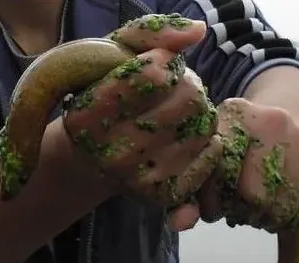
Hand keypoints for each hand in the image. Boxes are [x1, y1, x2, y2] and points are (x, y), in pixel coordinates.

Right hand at [63, 15, 220, 208]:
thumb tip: (198, 32)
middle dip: (188, 84)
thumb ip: (148, 34)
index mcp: (88, 116)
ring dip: (198, 111)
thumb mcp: (110, 57)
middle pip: (189, 97)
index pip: (154, 75)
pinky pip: (210, 155)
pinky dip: (206, 140)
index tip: (155, 67)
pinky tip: (185, 137)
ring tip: (176, 113)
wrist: (91, 157)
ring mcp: (138, 178)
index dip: (164, 63)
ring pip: (204, 124)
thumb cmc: (103, 97)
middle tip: (173, 89)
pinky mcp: (162, 195)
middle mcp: (110, 153)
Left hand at [196, 98, 298, 231]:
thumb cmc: (233, 148)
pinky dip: (285, 217)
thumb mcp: (206, 158)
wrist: (284, 119)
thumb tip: (181, 224)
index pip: (220, 172)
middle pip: (254, 195)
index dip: (213, 200)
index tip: (213, 206)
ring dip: (263, 218)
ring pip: (280, 209)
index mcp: (236, 114)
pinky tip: (277, 204)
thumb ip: (186, 194)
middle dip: (241, 211)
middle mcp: (275, 121)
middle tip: (237, 208)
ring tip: (256, 207)